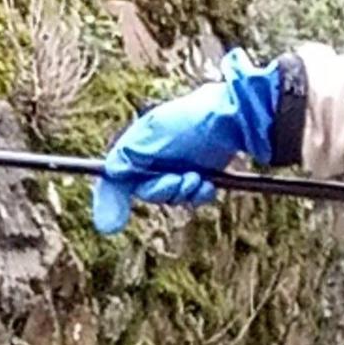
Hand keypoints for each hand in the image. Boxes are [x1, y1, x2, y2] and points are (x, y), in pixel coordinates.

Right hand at [91, 48, 286, 234]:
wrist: (234, 118)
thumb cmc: (191, 120)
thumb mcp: (152, 135)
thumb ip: (126, 156)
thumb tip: (109, 175)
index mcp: (136, 147)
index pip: (114, 179)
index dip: (110, 201)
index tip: (112, 227)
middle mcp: (153, 159)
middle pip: (145, 193)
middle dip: (161, 190)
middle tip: (177, 180)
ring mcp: (176, 168)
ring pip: (169, 198)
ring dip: (183, 192)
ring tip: (198, 177)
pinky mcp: (198, 176)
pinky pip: (192, 198)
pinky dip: (199, 195)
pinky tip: (208, 183)